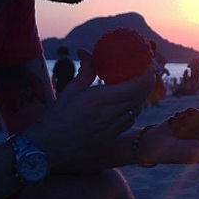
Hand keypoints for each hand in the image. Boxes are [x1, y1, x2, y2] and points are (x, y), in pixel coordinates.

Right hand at [28, 52, 154, 169]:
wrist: (49, 146)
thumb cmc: (57, 116)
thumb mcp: (71, 90)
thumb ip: (86, 70)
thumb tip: (86, 51)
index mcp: (99, 99)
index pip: (134, 86)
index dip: (146, 74)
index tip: (148, 63)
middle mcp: (110, 114)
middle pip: (141, 96)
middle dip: (148, 82)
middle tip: (148, 70)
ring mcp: (113, 127)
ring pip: (138, 108)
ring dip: (142, 95)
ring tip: (139, 84)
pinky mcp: (112, 136)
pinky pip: (131, 120)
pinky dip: (134, 108)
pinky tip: (128, 103)